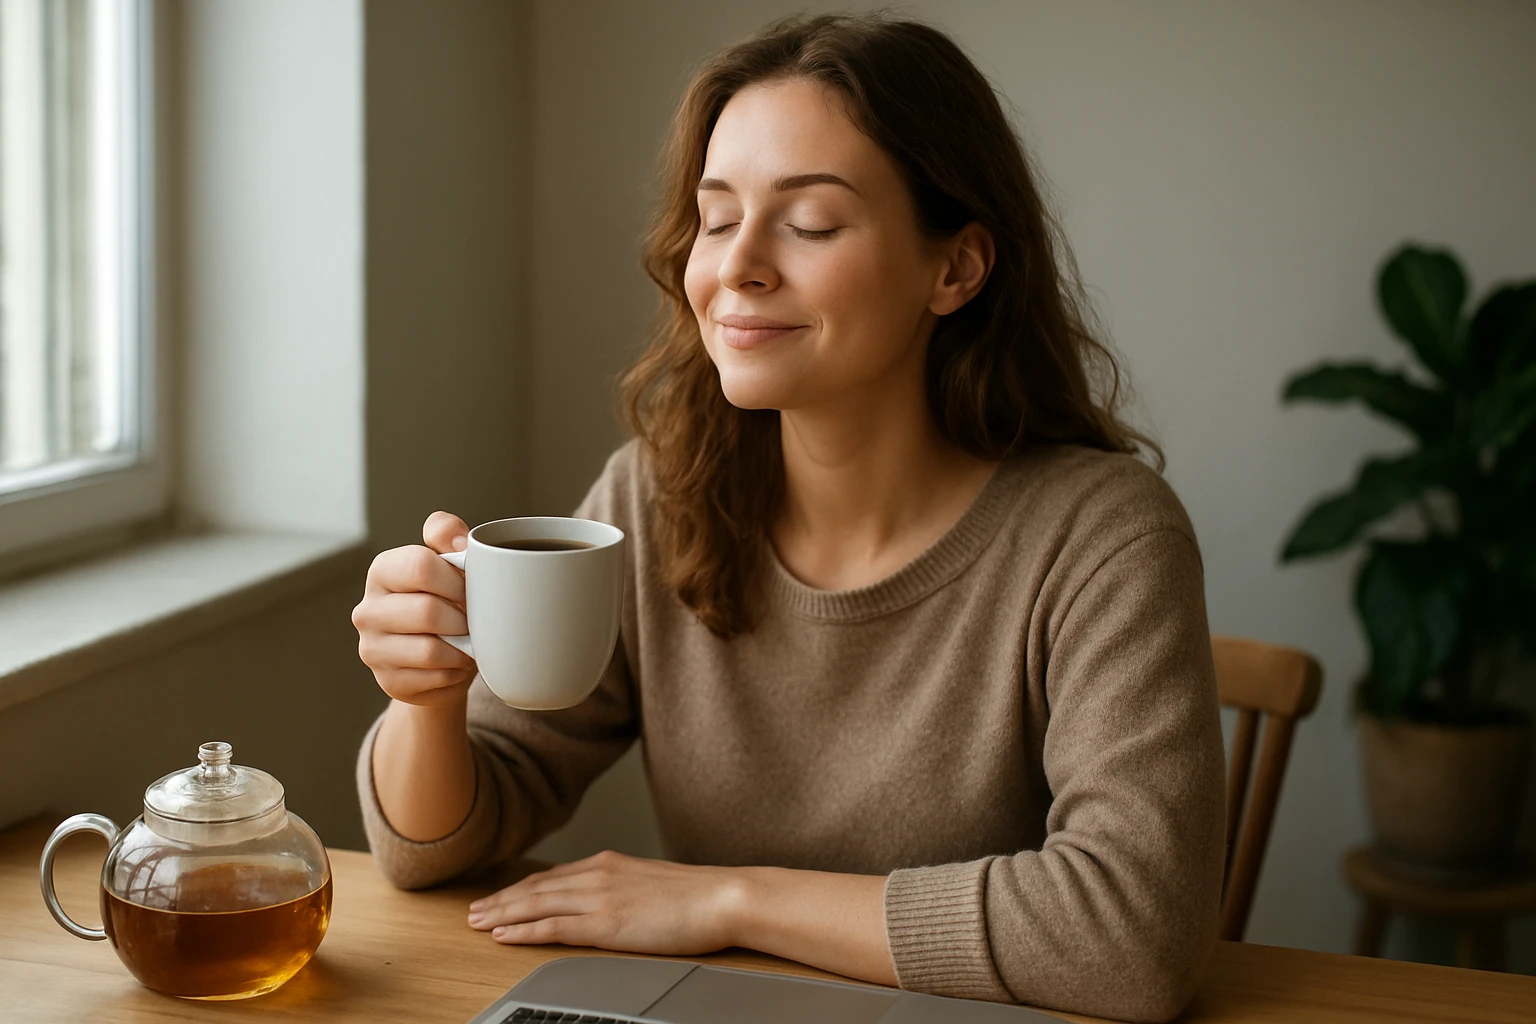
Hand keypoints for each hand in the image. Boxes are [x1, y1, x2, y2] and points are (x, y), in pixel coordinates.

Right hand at [352, 511, 478, 706]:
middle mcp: (368, 610)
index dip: (456, 580)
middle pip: (426, 611)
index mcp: (383, 571)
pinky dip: (455, 672)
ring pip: (430, 651)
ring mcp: (372, 649)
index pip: (420, 566)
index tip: (471, 589)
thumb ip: (449, 536)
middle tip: (475, 621)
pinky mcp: (388, 681)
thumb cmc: (448, 601)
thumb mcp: (450, 563)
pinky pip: (434, 678)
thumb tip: (459, 541)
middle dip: (462, 618)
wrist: (441, 655)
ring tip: (470, 643)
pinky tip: (457, 664)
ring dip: (461, 649)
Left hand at [467, 850, 745, 956]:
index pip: (552, 877)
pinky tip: (503, 935)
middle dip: (501, 900)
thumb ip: (624, 887)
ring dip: (502, 914)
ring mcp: (599, 897)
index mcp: (608, 863)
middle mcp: (597, 874)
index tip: (499, 897)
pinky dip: (523, 930)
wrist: (721, 897)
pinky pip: (553, 927)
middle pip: (535, 889)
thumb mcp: (652, 883)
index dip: (521, 889)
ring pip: (536, 905)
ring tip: (477, 923)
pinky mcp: (605, 922)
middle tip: (472, 911)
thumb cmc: (697, 895)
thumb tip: (612, 901)